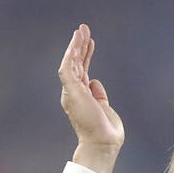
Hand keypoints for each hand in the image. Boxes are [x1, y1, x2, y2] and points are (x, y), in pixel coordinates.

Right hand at [59, 23, 123, 172]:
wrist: (102, 143)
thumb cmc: (105, 132)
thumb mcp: (104, 107)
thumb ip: (99, 94)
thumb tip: (95, 82)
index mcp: (81, 97)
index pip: (82, 71)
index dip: (85, 55)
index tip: (91, 42)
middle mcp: (73, 93)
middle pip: (76, 64)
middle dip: (80, 46)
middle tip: (84, 29)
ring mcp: (71, 91)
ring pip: (71, 62)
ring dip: (76, 45)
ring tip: (81, 29)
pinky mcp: (71, 90)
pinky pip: (68, 67)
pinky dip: (71, 53)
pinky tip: (77, 41)